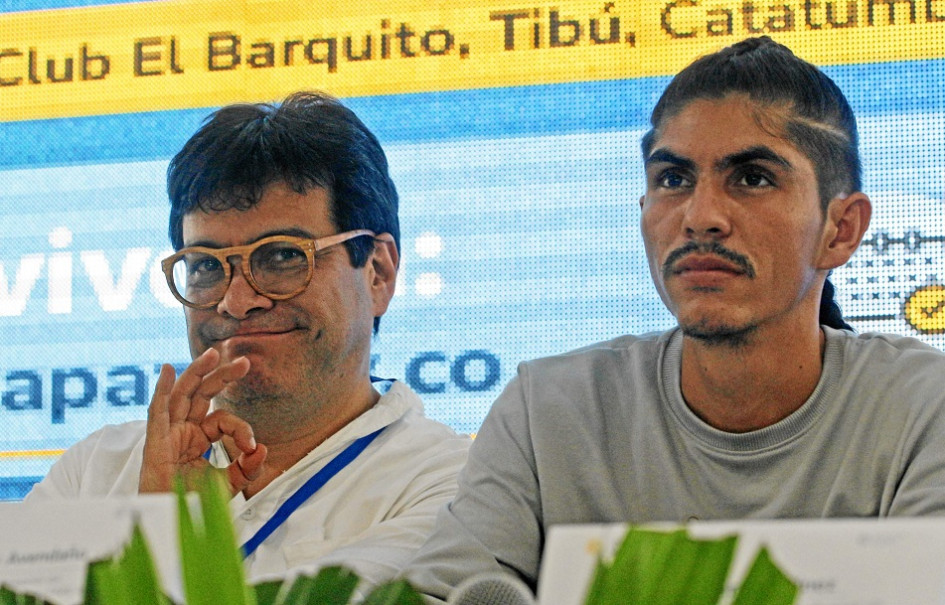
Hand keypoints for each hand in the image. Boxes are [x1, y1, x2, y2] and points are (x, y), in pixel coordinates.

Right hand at [139, 348, 267, 494]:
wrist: (174, 523)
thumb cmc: (194, 504)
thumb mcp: (229, 483)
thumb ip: (247, 467)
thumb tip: (262, 448)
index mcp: (198, 438)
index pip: (223, 420)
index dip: (240, 428)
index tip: (251, 446)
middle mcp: (183, 430)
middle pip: (202, 394)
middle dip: (222, 376)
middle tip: (244, 362)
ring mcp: (168, 434)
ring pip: (182, 395)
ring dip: (196, 372)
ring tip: (213, 353)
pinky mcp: (155, 442)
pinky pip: (158, 411)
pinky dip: (162, 390)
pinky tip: (168, 370)